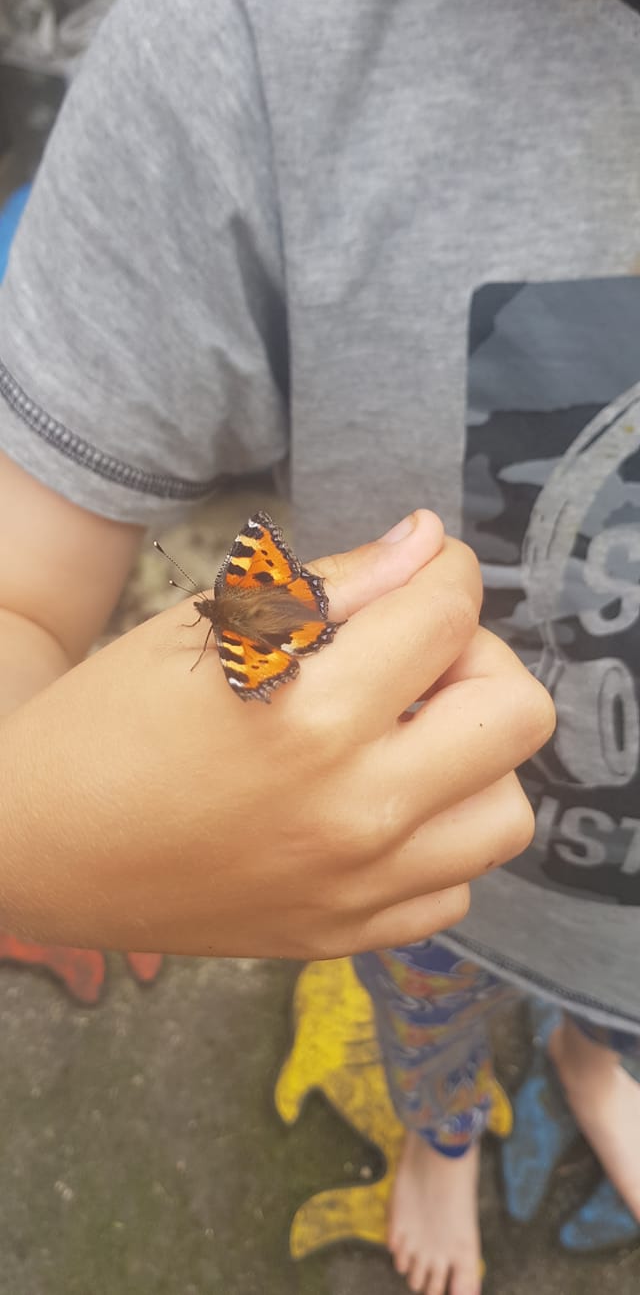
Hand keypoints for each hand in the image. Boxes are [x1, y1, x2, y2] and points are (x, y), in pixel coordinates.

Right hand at [0, 510, 553, 956]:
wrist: (38, 844)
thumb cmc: (108, 720)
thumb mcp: (210, 629)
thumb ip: (335, 584)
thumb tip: (429, 543)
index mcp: (310, 710)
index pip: (448, 611)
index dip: (449, 569)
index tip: (426, 571)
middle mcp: (352, 808)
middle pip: (517, 713)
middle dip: (480, 659)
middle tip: (419, 656)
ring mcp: (355, 886)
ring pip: (508, 814)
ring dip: (475, 759)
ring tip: (411, 737)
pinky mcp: (343, 936)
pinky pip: (456, 890)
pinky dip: (438, 839)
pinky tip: (384, 807)